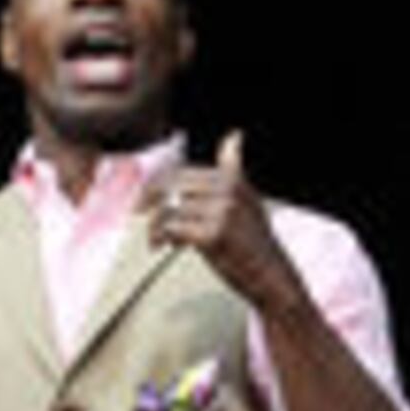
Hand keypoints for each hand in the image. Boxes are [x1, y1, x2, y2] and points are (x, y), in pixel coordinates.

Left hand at [142, 129, 293, 305]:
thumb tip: (233, 136)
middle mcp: (228, 189)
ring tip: (157, 238)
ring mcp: (221, 211)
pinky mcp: (214, 234)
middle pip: (172, 185)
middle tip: (139, 213)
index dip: (157, 183)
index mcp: (232, 178)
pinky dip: (165, 237)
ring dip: (156, 225)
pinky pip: (174, 228)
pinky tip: (168, 245)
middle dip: (150, 200)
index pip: (182, 171)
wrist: (270, 274)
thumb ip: (233, 168)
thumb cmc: (254, 241)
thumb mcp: (247, 197)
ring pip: (170, 208)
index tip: (144, 196)